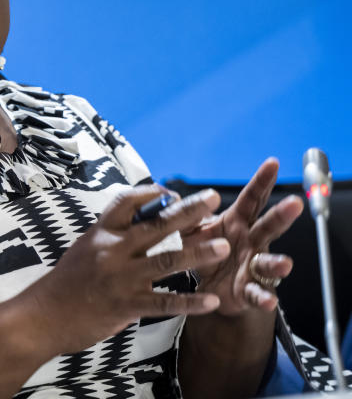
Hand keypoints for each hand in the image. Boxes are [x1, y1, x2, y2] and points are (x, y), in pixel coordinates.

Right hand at [21, 185, 230, 355]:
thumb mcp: (84, 249)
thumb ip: (111, 238)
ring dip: (198, 253)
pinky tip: (210, 301)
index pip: (127, 201)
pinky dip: (189, 302)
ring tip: (224, 246)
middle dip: (188, 212)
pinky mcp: (126, 305)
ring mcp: (120, 278)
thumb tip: (140, 223)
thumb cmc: (65, 282)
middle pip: (156, 225)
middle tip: (212, 198)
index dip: (151, 193)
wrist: (42, 315)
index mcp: (100, 233)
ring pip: (167, 261)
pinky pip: (164, 302)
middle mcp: (112, 250)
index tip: (172, 192)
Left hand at [184, 158, 303, 315]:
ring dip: (277, 263)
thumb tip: (167, 197)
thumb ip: (183, 215)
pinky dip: (263, 297)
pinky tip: (268, 300)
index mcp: (237, 223)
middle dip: (282, 215)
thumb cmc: (205, 252)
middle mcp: (251, 242)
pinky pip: (258, 293)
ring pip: (269, 262)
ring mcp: (253, 266)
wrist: (209, 289)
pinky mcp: (250, 290)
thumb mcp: (192, 231)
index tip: (273, 163)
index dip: (262, 181)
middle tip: (294, 203)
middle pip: (268, 226)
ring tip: (284, 263)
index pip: (251, 198)